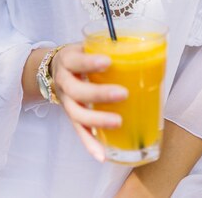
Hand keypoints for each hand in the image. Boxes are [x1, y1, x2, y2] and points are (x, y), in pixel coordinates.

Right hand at [50, 43, 127, 161]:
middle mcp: (64, 81)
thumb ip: (108, 48)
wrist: (54, 68)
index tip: (108, 61)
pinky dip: (90, 144)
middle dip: (99, 93)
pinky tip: (102, 155)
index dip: (89, 62)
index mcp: (67, 60)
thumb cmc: (79, 56)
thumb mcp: (86, 46)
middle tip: (122, 93)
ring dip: (97, 120)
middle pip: (77, 90)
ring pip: (77, 114)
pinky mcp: (71, 117)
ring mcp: (66, 101)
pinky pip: (79, 132)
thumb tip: (146, 51)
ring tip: (118, 122)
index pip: (76, 61)